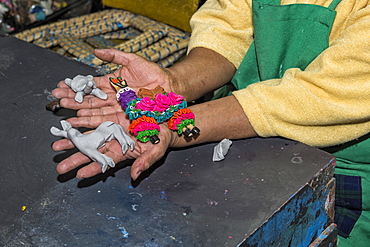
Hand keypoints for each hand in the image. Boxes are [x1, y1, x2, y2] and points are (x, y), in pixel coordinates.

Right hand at [52, 48, 172, 127]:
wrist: (169, 86)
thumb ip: (114, 56)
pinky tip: (82, 119)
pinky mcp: (125, 117)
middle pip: (90, 99)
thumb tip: (97, 50)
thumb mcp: (132, 60)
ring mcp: (118, 108)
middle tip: (57, 98)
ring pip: (96, 110)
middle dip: (73, 99)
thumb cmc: (153, 73)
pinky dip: (94, 120)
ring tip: (66, 109)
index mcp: (112, 84)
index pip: (90, 86)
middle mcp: (113, 97)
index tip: (61, 85)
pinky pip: (108, 119)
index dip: (76, 86)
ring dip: (80, 111)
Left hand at [53, 120, 173, 179]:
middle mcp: (114, 138)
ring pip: (89, 131)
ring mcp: (111, 124)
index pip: (106, 161)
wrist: (166, 116)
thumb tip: (134, 176)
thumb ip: (146, 162)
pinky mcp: (112, 110)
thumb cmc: (163, 136)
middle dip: (76, 156)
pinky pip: (95, 111)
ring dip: (74, 137)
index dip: (93, 168)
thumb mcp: (157, 149)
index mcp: (123, 150)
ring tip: (58, 142)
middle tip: (60, 167)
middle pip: (92, 149)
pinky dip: (83, 113)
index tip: (79, 174)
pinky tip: (71, 117)